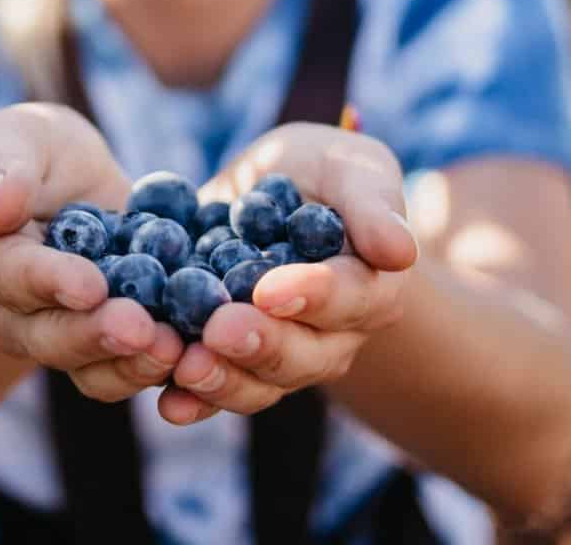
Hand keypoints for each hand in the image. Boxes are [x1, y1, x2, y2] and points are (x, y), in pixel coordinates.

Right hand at [0, 103, 184, 400]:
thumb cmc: (27, 151)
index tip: (90, 285)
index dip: (49, 283)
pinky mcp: (106, 342)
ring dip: (131, 364)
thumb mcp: (8, 139)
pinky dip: (161, 366)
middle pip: (49, 338)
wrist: (63, 180)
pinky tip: (197, 353)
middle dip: (97, 335)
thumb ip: (0, 168)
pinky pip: (128, 367)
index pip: (10, 277)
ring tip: (175, 350)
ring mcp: (60, 335)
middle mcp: (11, 312)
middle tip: (142, 330)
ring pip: (89, 368)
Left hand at [160, 122, 417, 424]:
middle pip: (302, 356)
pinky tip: (169, 404)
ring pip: (260, 384)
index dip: (312, 296)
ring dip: (222, 380)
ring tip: (187, 368)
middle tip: (218, 330)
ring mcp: (281, 356)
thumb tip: (400, 251)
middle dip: (259, 345)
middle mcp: (332, 336)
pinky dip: (193, 401)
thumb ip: (372, 202)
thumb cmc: (321, 172)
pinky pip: (217, 393)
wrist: (266, 190)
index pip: (349, 298)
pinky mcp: (232, 362)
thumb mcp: (349, 166)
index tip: (270, 290)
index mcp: (370, 287)